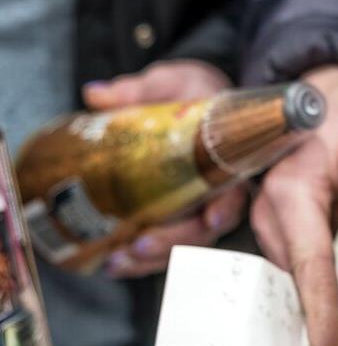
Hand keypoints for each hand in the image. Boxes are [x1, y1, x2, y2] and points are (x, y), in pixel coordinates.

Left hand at [83, 60, 245, 277]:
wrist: (196, 100)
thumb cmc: (192, 92)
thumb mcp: (170, 83)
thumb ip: (137, 90)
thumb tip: (95, 95)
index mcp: (226, 158)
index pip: (235, 189)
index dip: (225, 207)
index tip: (212, 219)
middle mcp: (217, 191)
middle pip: (205, 229)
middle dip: (174, 242)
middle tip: (141, 245)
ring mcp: (197, 208)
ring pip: (183, 244)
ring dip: (152, 259)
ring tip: (117, 261)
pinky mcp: (176, 218)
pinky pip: (165, 245)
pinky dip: (141, 260)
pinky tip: (113, 263)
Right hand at [250, 65, 337, 345]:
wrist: (324, 98)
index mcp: (293, 190)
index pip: (309, 262)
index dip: (318, 312)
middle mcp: (272, 212)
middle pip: (294, 279)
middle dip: (312, 324)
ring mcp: (272, 224)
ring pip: (293, 278)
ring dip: (311, 310)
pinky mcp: (281, 231)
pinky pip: (296, 269)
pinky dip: (312, 292)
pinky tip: (330, 319)